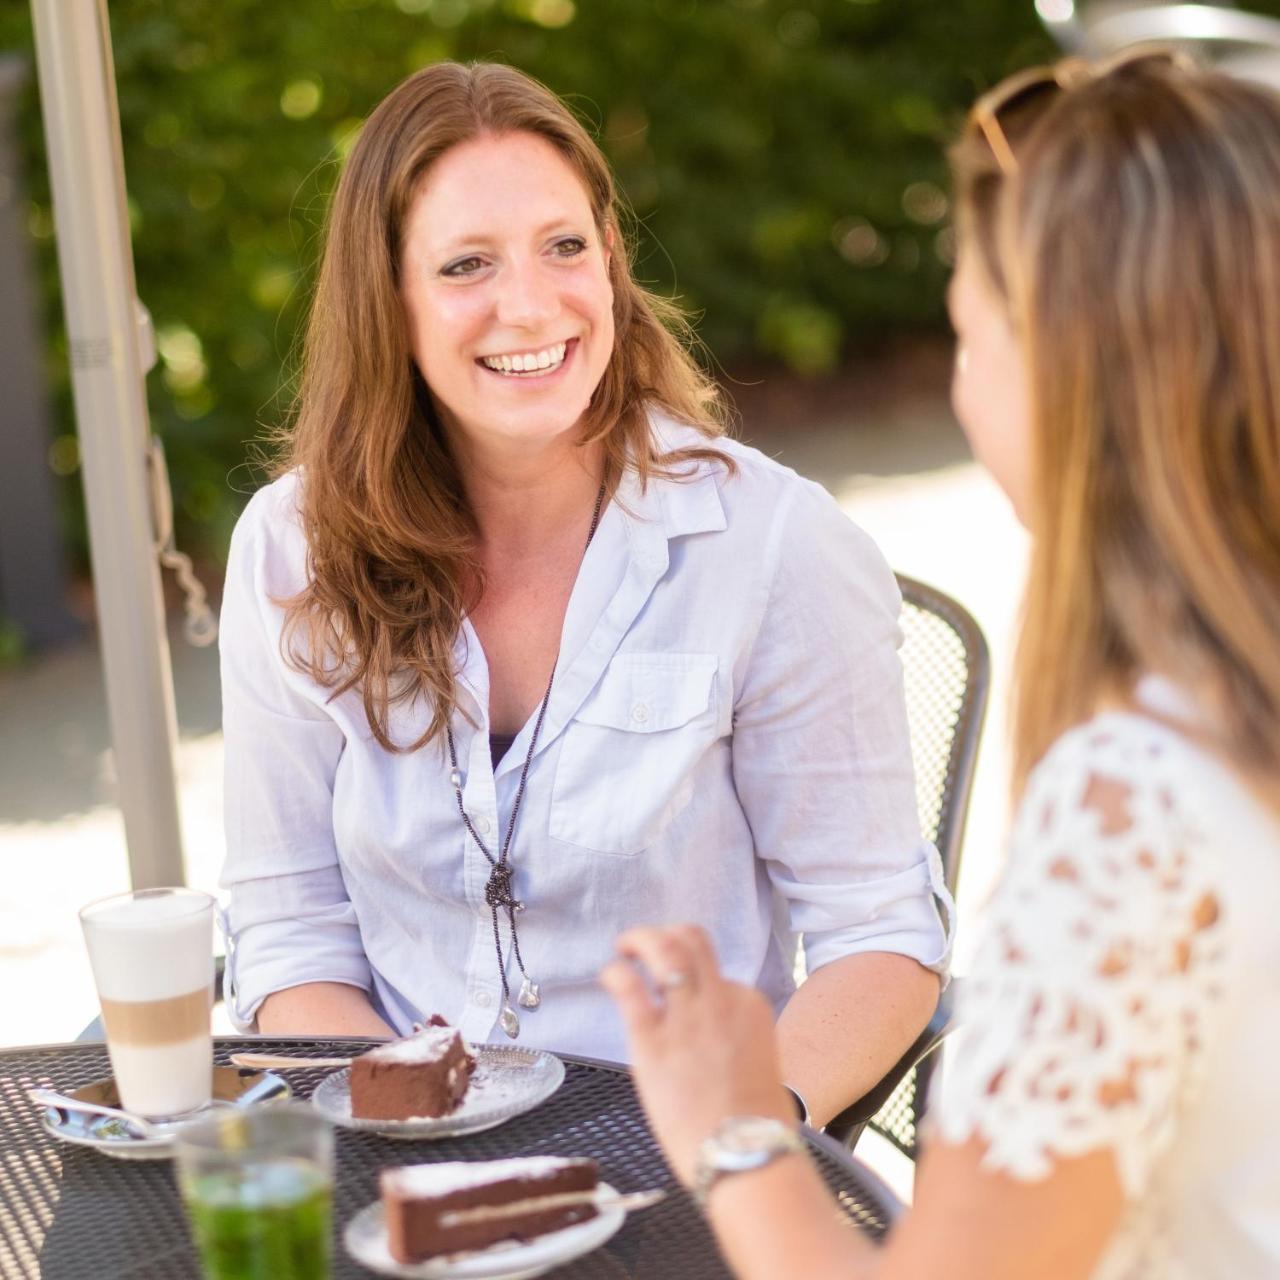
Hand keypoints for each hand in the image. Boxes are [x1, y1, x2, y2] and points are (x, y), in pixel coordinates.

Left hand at [600, 924, 793, 1185]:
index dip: (692, 978)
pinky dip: (616, 972)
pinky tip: (609, 976)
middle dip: (664, 934)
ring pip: (666, 948)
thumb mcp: (754, 1059)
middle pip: (692, 940)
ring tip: (624, 947)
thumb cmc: (750, 1123)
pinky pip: (630, 988)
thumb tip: (699, 1030)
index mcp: (748, 1004)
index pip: (716, 971)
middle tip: (641, 944)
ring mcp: (687, 1018)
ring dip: (640, 938)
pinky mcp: (653, 1042)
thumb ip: (729, 1033)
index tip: (675, 991)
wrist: (745, 1156)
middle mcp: (719, 1000)